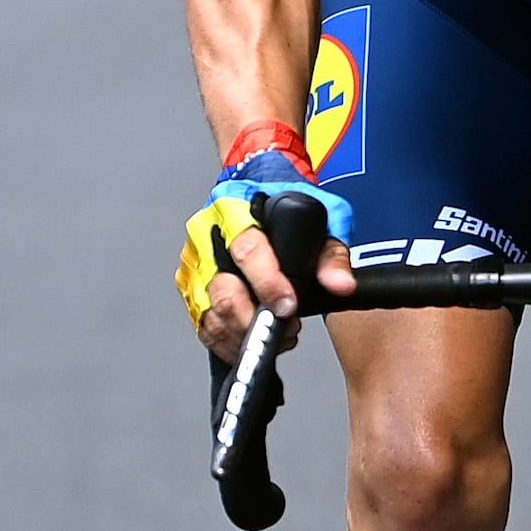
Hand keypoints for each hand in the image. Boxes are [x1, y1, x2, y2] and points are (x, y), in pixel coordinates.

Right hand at [177, 140, 349, 349]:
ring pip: (211, 315)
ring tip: (277, 335)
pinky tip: (252, 341)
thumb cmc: (284, 200)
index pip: (248, 251)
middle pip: (224, 292)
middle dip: (257, 321)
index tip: (288, 306)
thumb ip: (332, 252)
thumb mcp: (321, 214)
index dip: (268, 283)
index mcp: (235, 211)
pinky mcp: (190, 287)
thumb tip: (340, 285)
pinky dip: (228, 342)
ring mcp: (196, 264)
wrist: (256, 188)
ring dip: (245, 336)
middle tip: (286, 327)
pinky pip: (204, 325)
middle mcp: (208, 237)